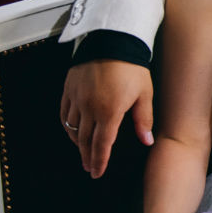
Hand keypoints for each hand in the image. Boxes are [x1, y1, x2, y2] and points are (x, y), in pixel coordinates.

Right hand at [60, 60, 153, 177]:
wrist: (112, 40)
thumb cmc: (132, 66)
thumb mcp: (144, 93)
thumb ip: (143, 119)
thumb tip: (147, 141)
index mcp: (109, 112)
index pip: (102, 145)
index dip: (99, 161)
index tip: (97, 173)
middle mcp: (89, 108)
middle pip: (85, 140)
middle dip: (87, 156)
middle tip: (89, 168)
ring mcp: (76, 98)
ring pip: (73, 128)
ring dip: (78, 143)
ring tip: (83, 151)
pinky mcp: (69, 89)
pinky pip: (64, 113)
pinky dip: (67, 126)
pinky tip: (72, 130)